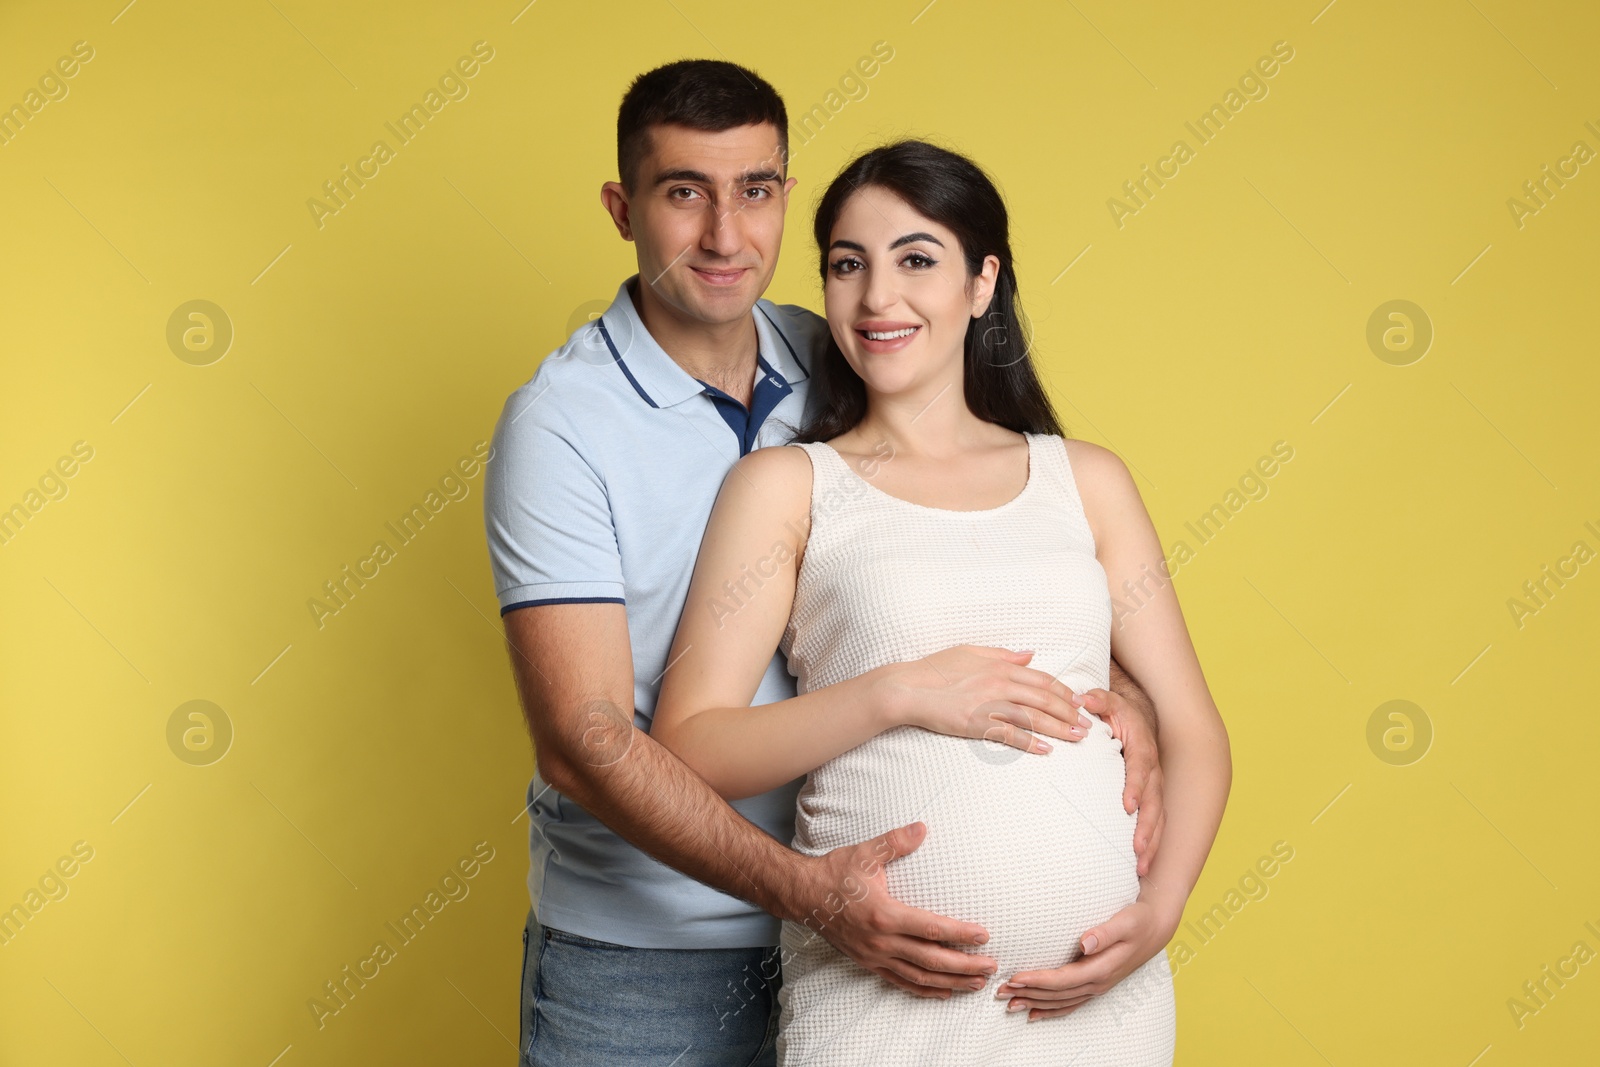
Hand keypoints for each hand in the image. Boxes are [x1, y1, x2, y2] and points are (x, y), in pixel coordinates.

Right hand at [792, 821, 998, 997]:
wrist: (804, 895)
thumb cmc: (835, 874)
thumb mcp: (865, 853)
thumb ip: (896, 842)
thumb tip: (922, 828)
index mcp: (884, 914)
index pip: (931, 928)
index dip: (960, 934)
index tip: (984, 936)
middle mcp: (881, 941)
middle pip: (931, 960)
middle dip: (964, 966)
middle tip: (991, 966)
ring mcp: (875, 956)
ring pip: (920, 976)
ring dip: (950, 982)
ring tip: (976, 983)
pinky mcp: (869, 963)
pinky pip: (901, 982)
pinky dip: (925, 990)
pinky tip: (943, 992)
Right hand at [875, 646, 1092, 753]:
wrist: (907, 688)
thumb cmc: (934, 669)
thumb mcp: (970, 652)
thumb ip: (1002, 654)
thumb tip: (1029, 655)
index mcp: (1000, 667)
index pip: (1041, 679)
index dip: (1063, 691)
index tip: (1079, 701)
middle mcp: (999, 684)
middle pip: (1044, 699)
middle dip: (1069, 712)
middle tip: (1087, 724)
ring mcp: (989, 705)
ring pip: (1033, 718)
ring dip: (1059, 729)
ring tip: (1077, 738)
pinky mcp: (977, 725)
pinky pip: (1010, 735)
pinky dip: (1031, 743)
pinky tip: (1046, 750)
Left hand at [994, 899, 1176, 1020]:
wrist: (1156, 928)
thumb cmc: (1139, 920)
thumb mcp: (1126, 921)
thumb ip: (1106, 932)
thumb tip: (1085, 942)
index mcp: (1102, 968)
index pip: (1064, 979)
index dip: (1039, 980)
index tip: (1016, 977)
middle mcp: (1098, 982)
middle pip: (1057, 994)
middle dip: (1028, 994)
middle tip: (1000, 991)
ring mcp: (1097, 986)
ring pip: (1061, 1002)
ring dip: (1035, 1003)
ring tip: (1009, 1003)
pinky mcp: (1095, 985)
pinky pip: (1070, 1004)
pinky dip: (1051, 1010)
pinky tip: (1034, 1013)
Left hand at [1073, 686, 1165, 875]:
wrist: (1136, 718)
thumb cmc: (1118, 713)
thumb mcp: (1108, 701)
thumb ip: (1098, 700)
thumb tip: (1083, 698)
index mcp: (1142, 749)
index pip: (1141, 769)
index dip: (1137, 787)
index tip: (1128, 805)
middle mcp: (1153, 772)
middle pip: (1155, 803)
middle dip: (1148, 827)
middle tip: (1138, 849)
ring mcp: (1153, 788)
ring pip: (1158, 819)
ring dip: (1151, 843)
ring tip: (1141, 867)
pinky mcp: (1149, 800)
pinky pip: (1153, 824)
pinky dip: (1150, 845)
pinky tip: (1140, 867)